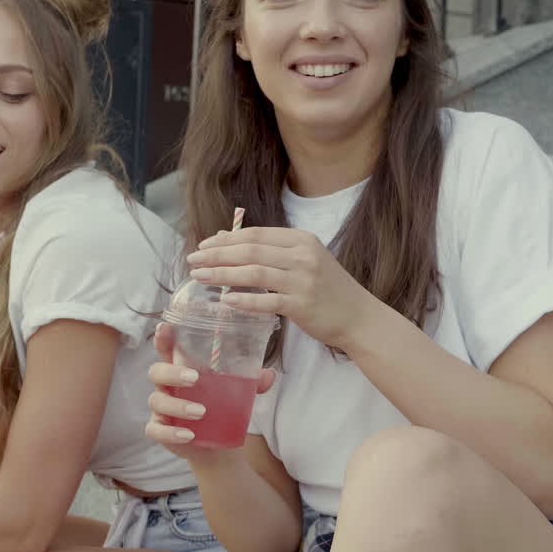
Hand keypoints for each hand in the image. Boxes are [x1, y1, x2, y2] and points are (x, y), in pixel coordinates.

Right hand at [145, 323, 274, 463]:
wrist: (216, 444)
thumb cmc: (220, 408)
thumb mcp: (236, 392)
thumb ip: (251, 382)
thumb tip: (269, 374)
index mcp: (181, 369)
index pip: (167, 349)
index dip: (163, 338)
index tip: (164, 326)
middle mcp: (167, 386)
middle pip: (156, 372)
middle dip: (172, 373)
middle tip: (194, 379)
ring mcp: (161, 409)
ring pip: (157, 401)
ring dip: (178, 406)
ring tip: (201, 412)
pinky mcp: (160, 430)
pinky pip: (156, 430)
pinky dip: (171, 433)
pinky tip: (188, 435)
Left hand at [187, 227, 371, 349]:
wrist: (359, 316)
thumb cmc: (327, 289)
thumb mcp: (302, 260)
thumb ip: (269, 250)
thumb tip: (225, 238)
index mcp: (301, 240)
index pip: (255, 234)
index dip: (225, 240)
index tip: (202, 246)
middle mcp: (302, 256)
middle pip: (250, 251)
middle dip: (217, 255)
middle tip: (193, 260)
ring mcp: (304, 280)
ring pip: (254, 273)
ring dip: (222, 274)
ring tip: (199, 277)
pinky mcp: (303, 305)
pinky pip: (267, 301)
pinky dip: (244, 300)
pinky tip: (224, 301)